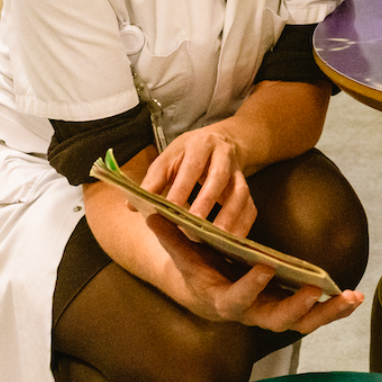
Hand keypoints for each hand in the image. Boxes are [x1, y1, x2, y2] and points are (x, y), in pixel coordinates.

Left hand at [140, 121, 254, 233]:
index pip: (191, 167)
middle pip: (218, 178)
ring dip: (229, 216)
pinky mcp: (248, 188)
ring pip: (240, 193)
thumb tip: (131, 206)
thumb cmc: (190, 152)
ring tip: (217, 237)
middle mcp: (223, 156)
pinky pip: (250, 207)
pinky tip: (233, 241)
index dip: (181, 188)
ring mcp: (239, 172)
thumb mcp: (170, 157)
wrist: (226, 140)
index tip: (170, 210)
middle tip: (194, 225)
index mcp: (200, 145)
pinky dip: (244, 224)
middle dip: (206, 201)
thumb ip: (153, 180)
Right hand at [146, 215, 365, 332]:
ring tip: (350, 297)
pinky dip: (334, 308)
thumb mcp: (183, 255)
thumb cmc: (197, 271)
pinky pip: (313, 316)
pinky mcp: (288, 310)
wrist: (208, 294)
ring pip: (301, 323)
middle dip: (296, 307)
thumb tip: (151, 213)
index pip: (237, 299)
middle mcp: (251, 314)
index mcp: (224, 302)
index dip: (250, 287)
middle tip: (313, 290)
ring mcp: (272, 314)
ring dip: (327, 312)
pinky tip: (353, 296)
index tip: (264, 266)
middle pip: (276, 321)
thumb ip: (171, 237)